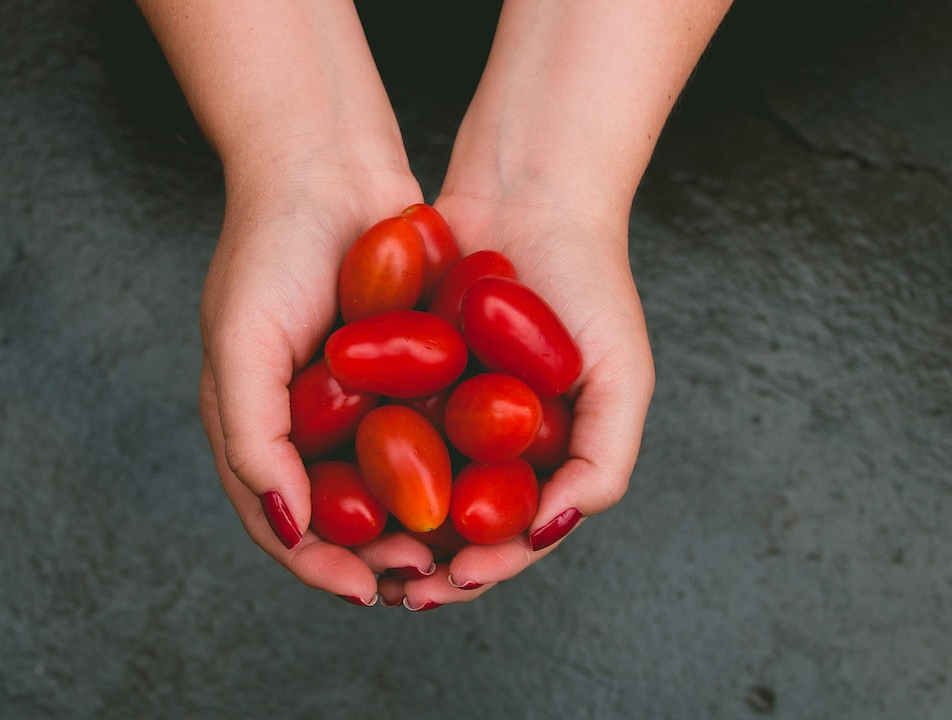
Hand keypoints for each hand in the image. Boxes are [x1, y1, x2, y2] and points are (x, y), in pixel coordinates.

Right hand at [198, 166, 437, 604]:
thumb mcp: (241, 343)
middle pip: (343, 516)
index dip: (320, 565)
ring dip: (418, 524)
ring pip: (390, 485)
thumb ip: (250, 436)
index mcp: (256, 425)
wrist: (329, 164)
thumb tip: (288, 526)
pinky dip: (445, 467)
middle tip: (424, 576)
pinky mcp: (402, 368)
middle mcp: (306, 421)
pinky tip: (479, 487)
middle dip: (379, 556)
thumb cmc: (270, 249)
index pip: (284, 523)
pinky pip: (424, 432)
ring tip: (456, 550)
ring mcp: (355, 395)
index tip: (366, 589)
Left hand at [376, 195, 654, 608]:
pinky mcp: (399, 370)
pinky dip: (354, 457)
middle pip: (450, 521)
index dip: (484, 567)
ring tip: (356, 549)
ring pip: (404, 484)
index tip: (453, 579)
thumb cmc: (591, 281)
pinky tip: (329, 479)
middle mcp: (489, 437)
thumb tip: (549, 532)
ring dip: (381, 524)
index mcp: (544, 453)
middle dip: (422, 561)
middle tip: (393, 583)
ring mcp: (443, 404)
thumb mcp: (622, 375)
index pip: (511, 533)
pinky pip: (373, 423)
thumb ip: (606, 460)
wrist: (530, 189)